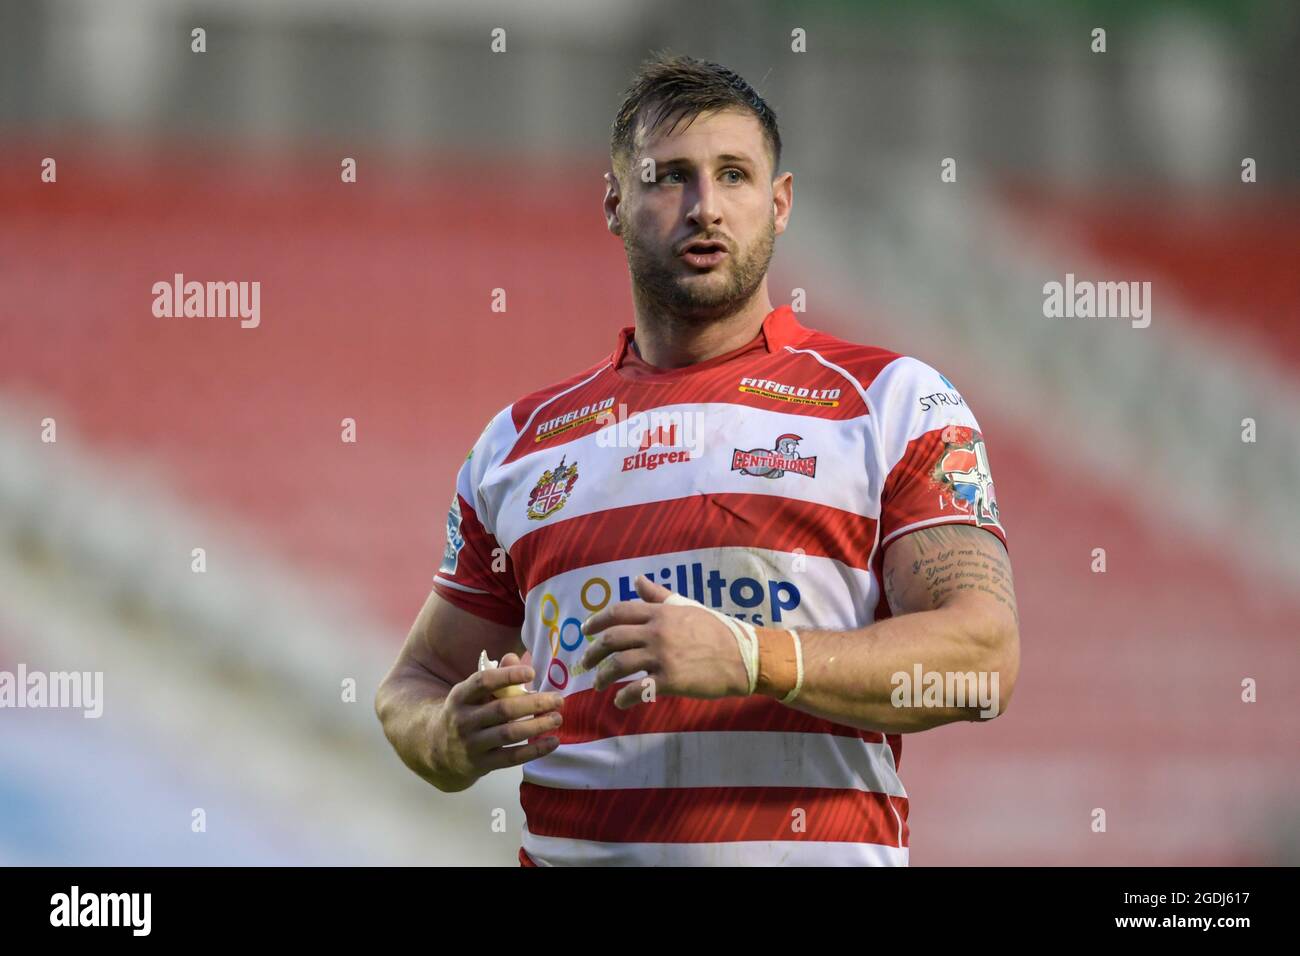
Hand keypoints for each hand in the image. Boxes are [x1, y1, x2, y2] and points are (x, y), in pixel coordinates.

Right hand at [429, 651, 563, 787]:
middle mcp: (463, 720)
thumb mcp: (471, 694)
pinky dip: (535, 750)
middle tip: (558, 700)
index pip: (482, 682)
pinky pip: (512, 758)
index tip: (532, 672)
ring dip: (537, 726)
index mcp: (460, 696)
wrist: (437, 751)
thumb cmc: (465, 714)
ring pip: (509, 734)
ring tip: (557, 718)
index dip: (507, 676)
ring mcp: (471, 744)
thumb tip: (514, 657)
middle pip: (502, 710)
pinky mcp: (482, 764)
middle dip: (533, 704)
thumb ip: (495, 675)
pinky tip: (553, 742)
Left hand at [579, 575, 750, 709]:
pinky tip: (620, 702)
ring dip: (602, 676)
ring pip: (619, 665)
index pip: (618, 612)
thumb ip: (660, 595)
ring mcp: (662, 657)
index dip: (597, 621)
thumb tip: (639, 579)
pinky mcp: (670, 681)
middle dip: (593, 652)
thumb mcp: (687, 606)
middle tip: (585, 663)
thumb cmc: (716, 630)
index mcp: (660, 613)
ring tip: (597, 684)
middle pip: (612, 639)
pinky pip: (638, 690)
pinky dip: (624, 698)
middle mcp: (656, 633)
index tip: (585, 631)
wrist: (743, 656)